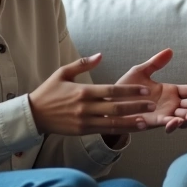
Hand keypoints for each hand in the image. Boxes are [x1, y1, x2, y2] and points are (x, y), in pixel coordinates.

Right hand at [29, 54, 156, 135]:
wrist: (33, 114)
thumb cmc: (48, 91)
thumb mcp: (63, 73)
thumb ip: (83, 63)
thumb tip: (100, 55)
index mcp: (83, 91)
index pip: (112, 90)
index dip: (130, 91)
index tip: (146, 90)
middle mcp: (85, 107)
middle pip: (116, 107)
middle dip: (136, 106)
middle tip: (152, 105)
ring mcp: (84, 121)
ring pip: (112, 122)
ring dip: (131, 122)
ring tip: (148, 120)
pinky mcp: (82, 131)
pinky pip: (104, 130)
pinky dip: (119, 130)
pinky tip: (131, 129)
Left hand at [116, 49, 186, 132]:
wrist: (109, 103)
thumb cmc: (125, 88)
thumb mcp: (141, 71)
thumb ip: (155, 63)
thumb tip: (170, 50)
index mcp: (170, 91)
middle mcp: (170, 104)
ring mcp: (164, 114)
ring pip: (184, 117)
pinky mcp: (153, 122)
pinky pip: (166, 124)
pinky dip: (174, 123)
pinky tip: (179, 120)